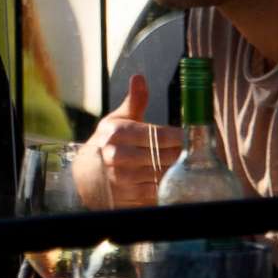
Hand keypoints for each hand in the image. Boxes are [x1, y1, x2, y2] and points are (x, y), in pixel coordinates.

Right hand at [71, 73, 181, 208]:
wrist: (84, 176)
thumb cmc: (106, 144)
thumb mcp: (116, 121)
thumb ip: (134, 102)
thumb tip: (139, 78)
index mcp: (117, 133)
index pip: (160, 135)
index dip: (179, 137)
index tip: (190, 137)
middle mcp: (117, 156)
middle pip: (165, 157)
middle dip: (181, 155)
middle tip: (193, 153)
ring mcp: (122, 180)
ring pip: (164, 176)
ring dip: (176, 173)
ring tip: (183, 167)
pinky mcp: (128, 200)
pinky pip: (157, 194)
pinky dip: (167, 188)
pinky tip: (170, 182)